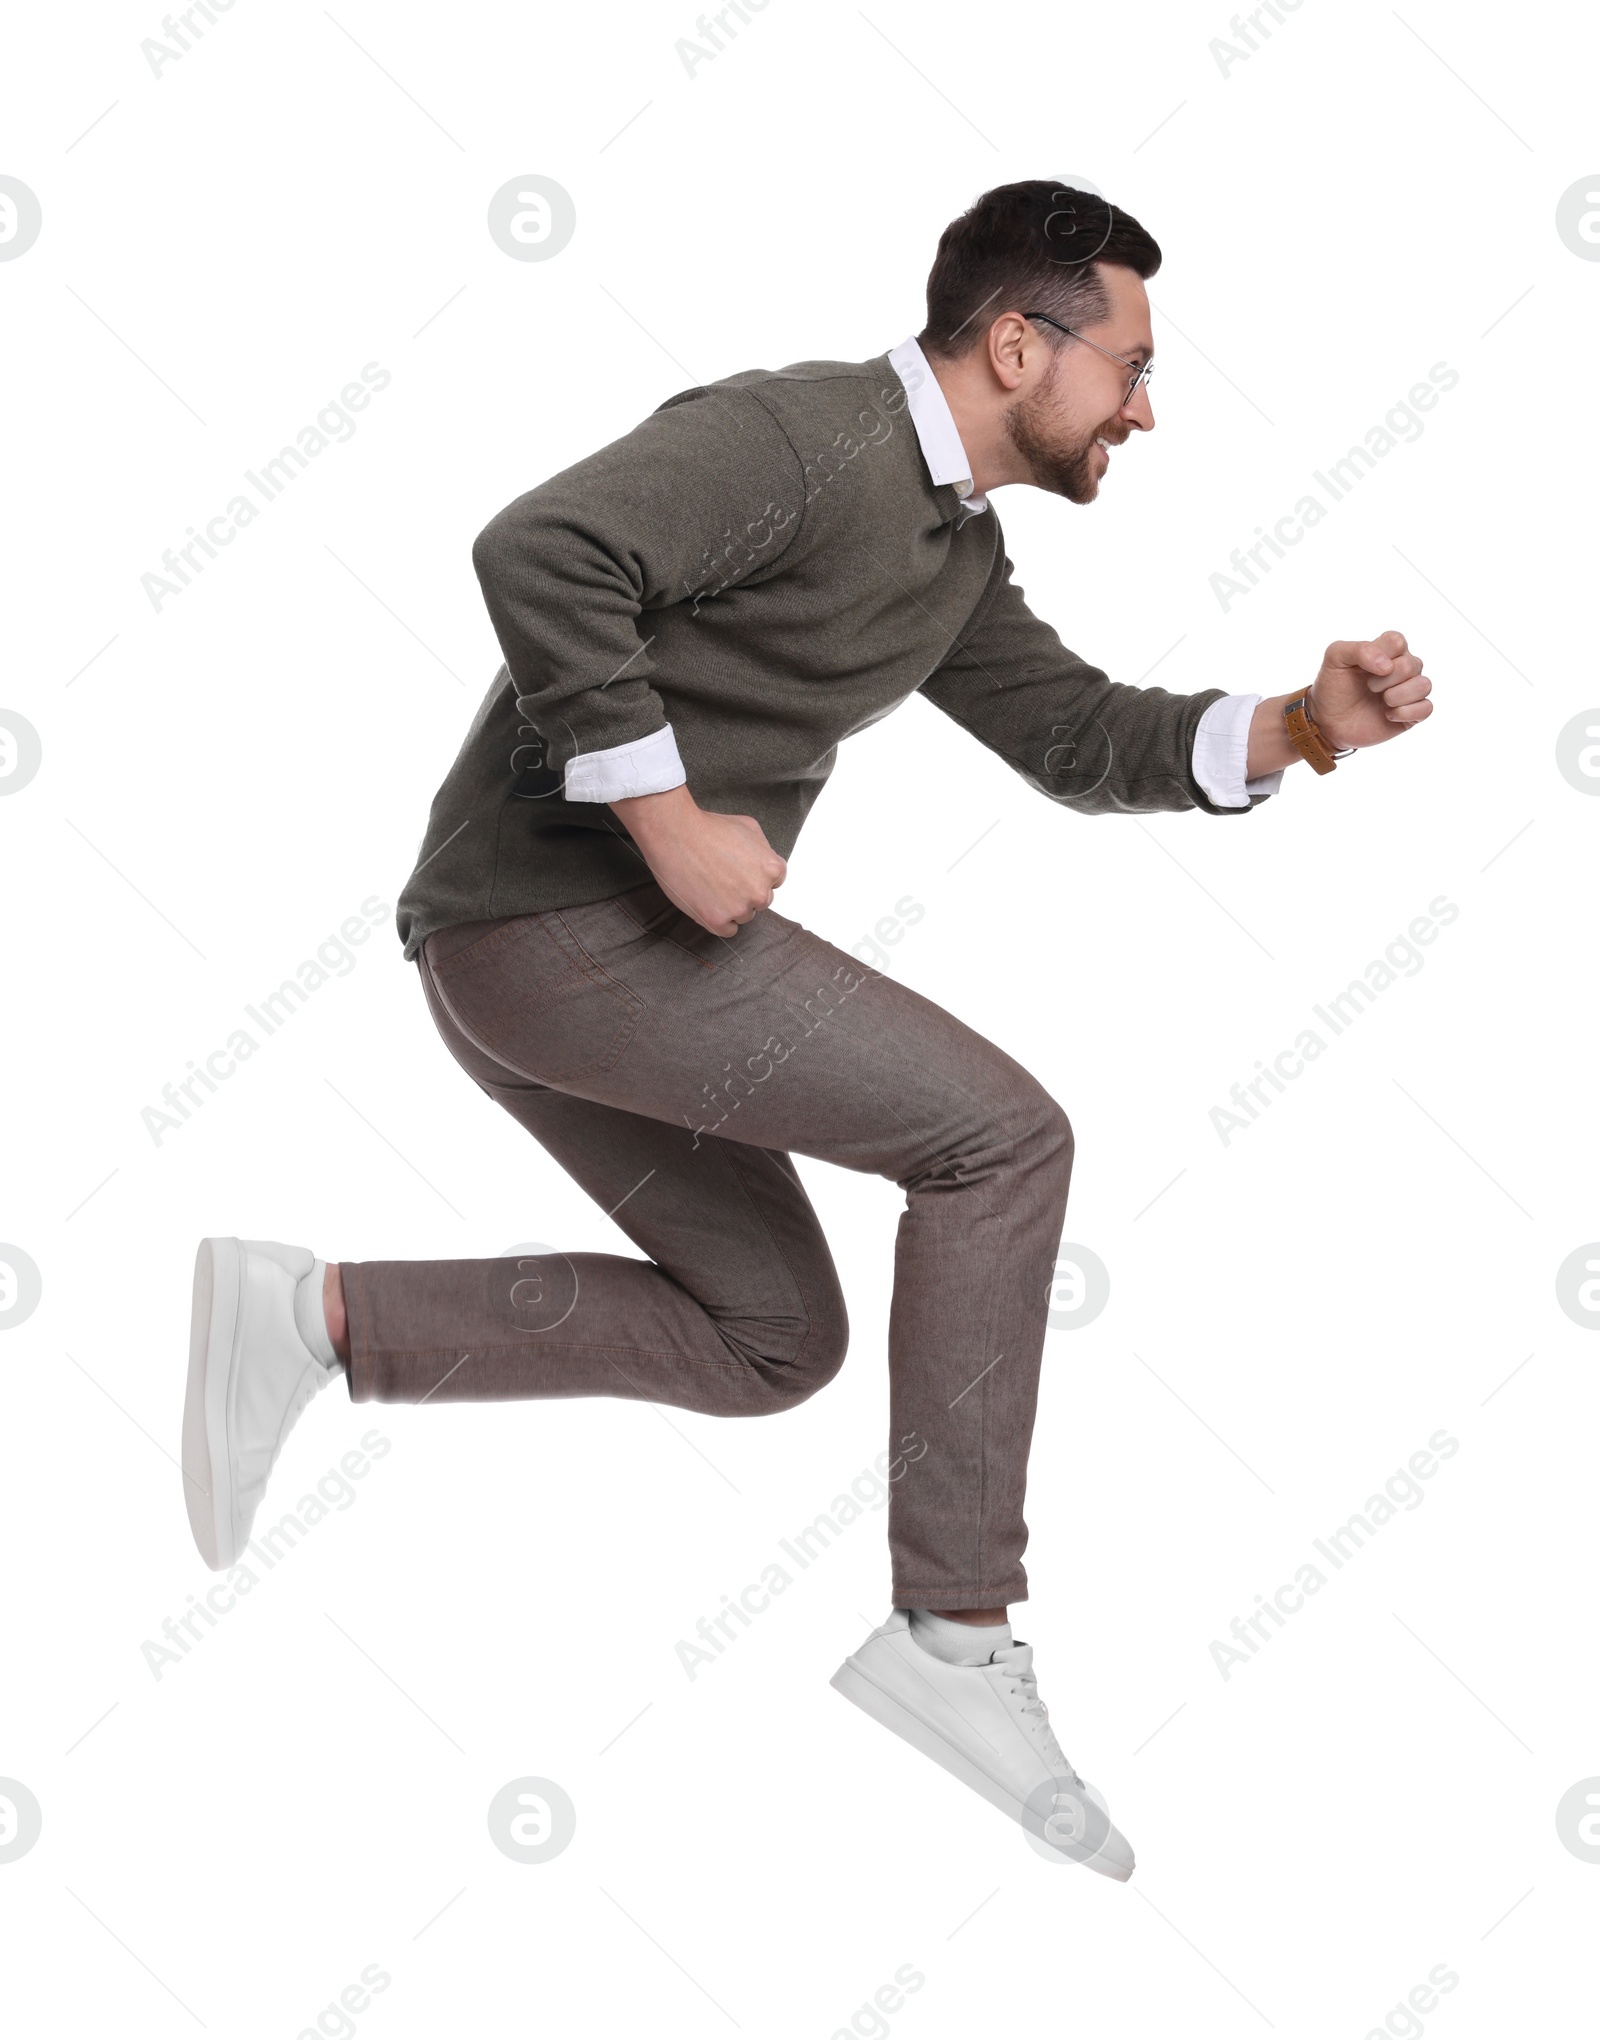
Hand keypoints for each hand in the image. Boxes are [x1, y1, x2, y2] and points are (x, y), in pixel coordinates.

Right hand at [611, 784, 786, 936]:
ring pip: (743, 916)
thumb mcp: (749, 827)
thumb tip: (764, 863)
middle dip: (744, 892)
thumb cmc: (709, 827)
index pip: (772, 883)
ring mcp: (739, 909)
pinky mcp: (716, 921)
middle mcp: (760, 892)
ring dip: (731, 906)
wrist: (675, 833)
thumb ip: (764, 850)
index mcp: (772, 869)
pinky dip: (718, 920)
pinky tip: (707, 902)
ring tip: (710, 885)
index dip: (753, 876)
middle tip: (721, 877)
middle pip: (759, 902)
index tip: (737, 870)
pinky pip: (727, 930)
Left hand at [1306, 630, 1433, 750]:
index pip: (1397, 641)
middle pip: (1412, 664)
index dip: (1380, 656)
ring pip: (1424, 685)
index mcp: (1388, 650)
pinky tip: (1388, 715)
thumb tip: (1388, 665)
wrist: (1327, 721)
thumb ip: (1359, 649)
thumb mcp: (1335, 658)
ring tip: (1383, 701)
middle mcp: (1403, 668)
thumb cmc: (1333, 687)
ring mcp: (1409, 691)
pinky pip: (1427, 708)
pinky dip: (1406, 712)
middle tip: (1369, 687)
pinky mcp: (1412, 714)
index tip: (1362, 669)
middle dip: (1386, 679)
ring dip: (1398, 695)